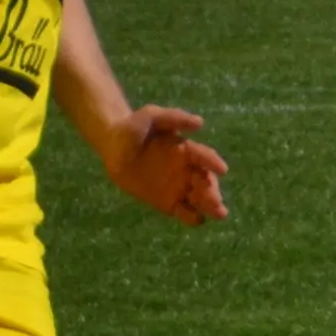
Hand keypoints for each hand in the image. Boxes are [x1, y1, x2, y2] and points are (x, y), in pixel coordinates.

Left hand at [101, 106, 231, 224]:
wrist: (113, 146)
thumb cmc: (134, 127)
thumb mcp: (151, 116)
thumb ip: (174, 118)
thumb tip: (200, 123)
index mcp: (187, 150)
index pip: (204, 157)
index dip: (213, 162)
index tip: (222, 169)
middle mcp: (188, 170)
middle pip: (206, 182)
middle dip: (213, 191)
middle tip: (217, 201)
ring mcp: (179, 187)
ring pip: (199, 199)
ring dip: (210, 206)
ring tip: (218, 213)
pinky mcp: (167, 202)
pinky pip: (183, 212)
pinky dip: (192, 217)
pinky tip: (197, 220)